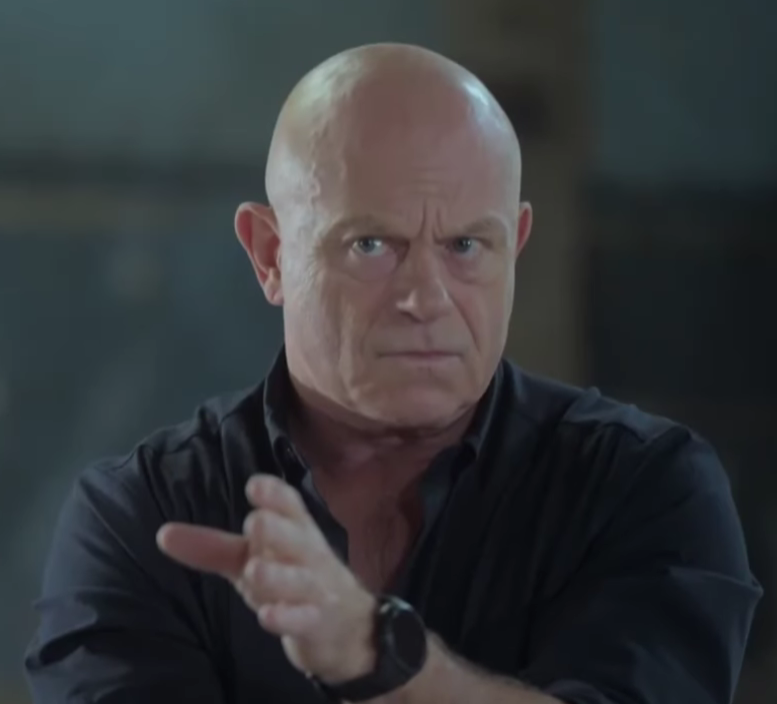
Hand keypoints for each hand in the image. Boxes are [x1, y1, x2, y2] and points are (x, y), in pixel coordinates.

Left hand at [156, 474, 377, 682]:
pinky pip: (304, 619)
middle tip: (257, 523)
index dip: (275, 496)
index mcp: (296, 531)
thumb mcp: (252, 559)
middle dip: (279, 531)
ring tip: (254, 570)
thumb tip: (163, 533)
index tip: (255, 485)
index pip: (291, 507)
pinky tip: (268, 616)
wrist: (345, 627)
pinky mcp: (317, 623)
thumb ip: (212, 546)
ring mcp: (316, 590)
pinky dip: (287, 618)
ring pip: (298, 581)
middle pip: (297, 540)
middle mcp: (309, 555)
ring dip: (277, 576)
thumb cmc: (291, 578)